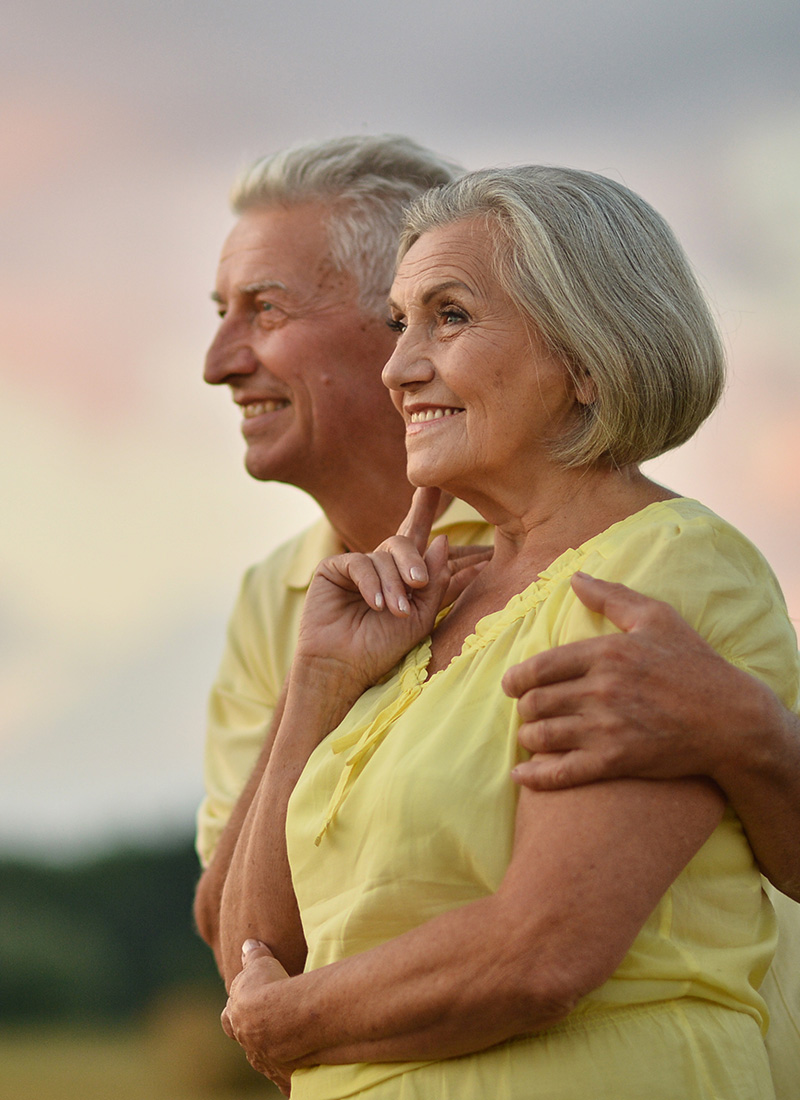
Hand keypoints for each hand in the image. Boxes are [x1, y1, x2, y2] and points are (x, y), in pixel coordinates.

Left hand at [222, 939, 293, 1095]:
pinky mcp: (285, 1076)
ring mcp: (265, 1062)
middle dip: (254, 1033)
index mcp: (236, 1019)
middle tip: (268, 1025)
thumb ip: (254, 955)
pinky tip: (303, 1067)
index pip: (228, 1019)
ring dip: (274, 1051)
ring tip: (290, 1042)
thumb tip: (248, 944)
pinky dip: (293, 1072)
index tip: (247, 1006)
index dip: (236, 1012)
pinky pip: (289, 1077)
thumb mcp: (261, 963)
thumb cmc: (269, 987)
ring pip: (266, 1059)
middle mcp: (247, 1044)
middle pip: (246, 1040)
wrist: (282, 1019)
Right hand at [295, 488, 488, 696]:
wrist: (345, 668)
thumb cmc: (383, 648)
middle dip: (414, 560)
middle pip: (404, 541)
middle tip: (419, 584)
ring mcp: (357, 566)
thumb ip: (434, 581)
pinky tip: (375, 605)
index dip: (424, 508)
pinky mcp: (333, 569)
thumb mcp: (420, 616)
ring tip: (395, 612)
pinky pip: (359, 563)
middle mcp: (380, 566)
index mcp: (402, 575)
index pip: (417, 536)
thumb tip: (441, 540)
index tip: (434, 483)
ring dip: (394, 585)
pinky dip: (371, 584)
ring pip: (384, 556)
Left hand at [503, 572, 768, 789]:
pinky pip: (561, 772)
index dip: (516, 679)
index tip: (512, 685)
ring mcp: (606, 728)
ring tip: (533, 736)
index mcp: (605, 653)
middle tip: (529, 711)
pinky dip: (535, 776)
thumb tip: (575, 579)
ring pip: (541, 735)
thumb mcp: (658, 618)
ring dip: (529, 737)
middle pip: (535, 702)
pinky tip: (522, 776)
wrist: (732, 721)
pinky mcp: (616, 761)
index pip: (539, 667)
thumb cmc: (695, 665)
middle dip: (524, 708)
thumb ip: (612, 597)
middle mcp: (600, 690)